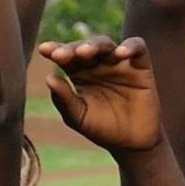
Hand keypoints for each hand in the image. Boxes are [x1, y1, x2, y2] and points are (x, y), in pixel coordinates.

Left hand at [40, 37, 162, 153]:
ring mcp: (118, 64)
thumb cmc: (100, 128)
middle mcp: (97, 64)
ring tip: (85, 52)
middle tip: (61, 55)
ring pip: (106, 44)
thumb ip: (63, 99)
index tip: (43, 49)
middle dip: (71, 48)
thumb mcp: (77, 116)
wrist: (131, 142)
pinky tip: (120, 53)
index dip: (54, 49)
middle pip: (83, 47)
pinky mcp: (141, 66)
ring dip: (95, 45)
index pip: (65, 57)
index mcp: (78, 74)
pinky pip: (138, 48)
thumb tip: (49, 78)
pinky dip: (130, 46)